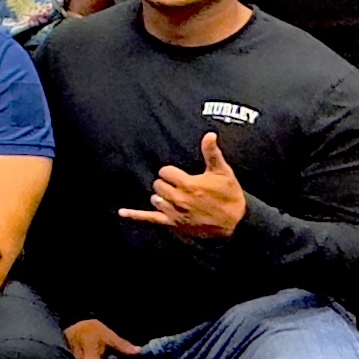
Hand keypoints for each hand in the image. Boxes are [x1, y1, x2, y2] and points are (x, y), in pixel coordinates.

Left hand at [119, 131, 245, 239]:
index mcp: (188, 184)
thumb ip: (212, 153)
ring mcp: (174, 212)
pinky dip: (135, 216)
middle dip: (166, 183)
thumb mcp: (222, 171)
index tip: (180, 175)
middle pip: (158, 185)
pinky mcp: (173, 224)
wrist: (235, 221)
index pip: (165, 172)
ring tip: (175, 197)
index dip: (171, 172)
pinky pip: (150, 219)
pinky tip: (122, 213)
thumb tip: (209, 134)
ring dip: (161, 196)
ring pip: (155, 199)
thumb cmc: (230, 195)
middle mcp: (179, 199)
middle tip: (179, 185)